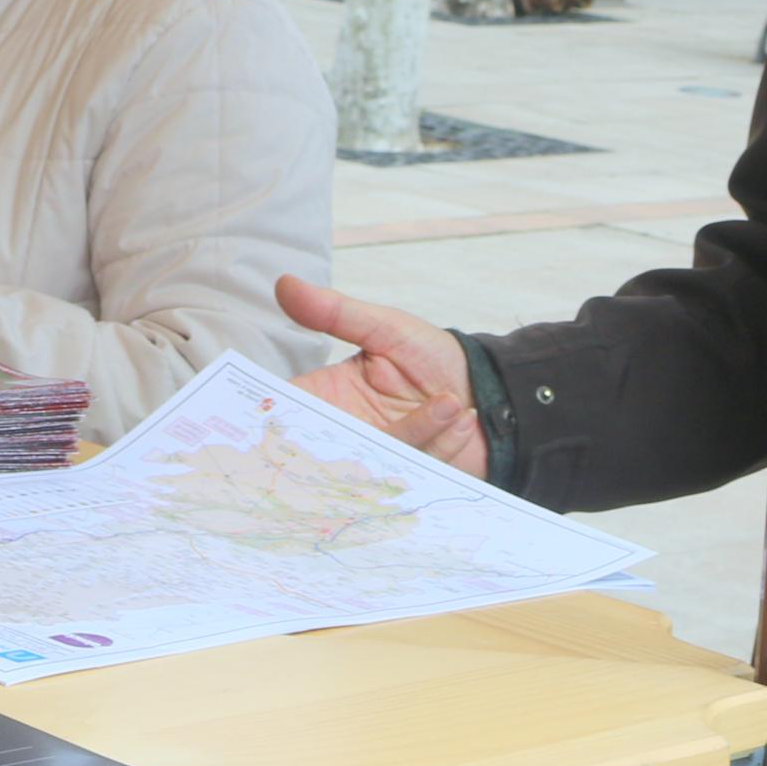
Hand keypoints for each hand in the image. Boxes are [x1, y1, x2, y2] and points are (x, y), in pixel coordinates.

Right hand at [277, 275, 485, 473]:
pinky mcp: (412, 482)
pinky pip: (414, 475)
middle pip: (327, 455)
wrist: (491, 388)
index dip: (275, 419)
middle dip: (352, 442)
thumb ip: (336, 313)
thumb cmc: (433, 357)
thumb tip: (286, 284)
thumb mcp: (385, 328)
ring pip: (377, 464)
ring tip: (450, 402)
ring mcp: (380, 462)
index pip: (287, 413)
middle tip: (378, 417)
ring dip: (419, 432)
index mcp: (328, 398)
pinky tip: (460, 418)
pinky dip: (441, 445)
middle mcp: (349, 436)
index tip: (288, 410)